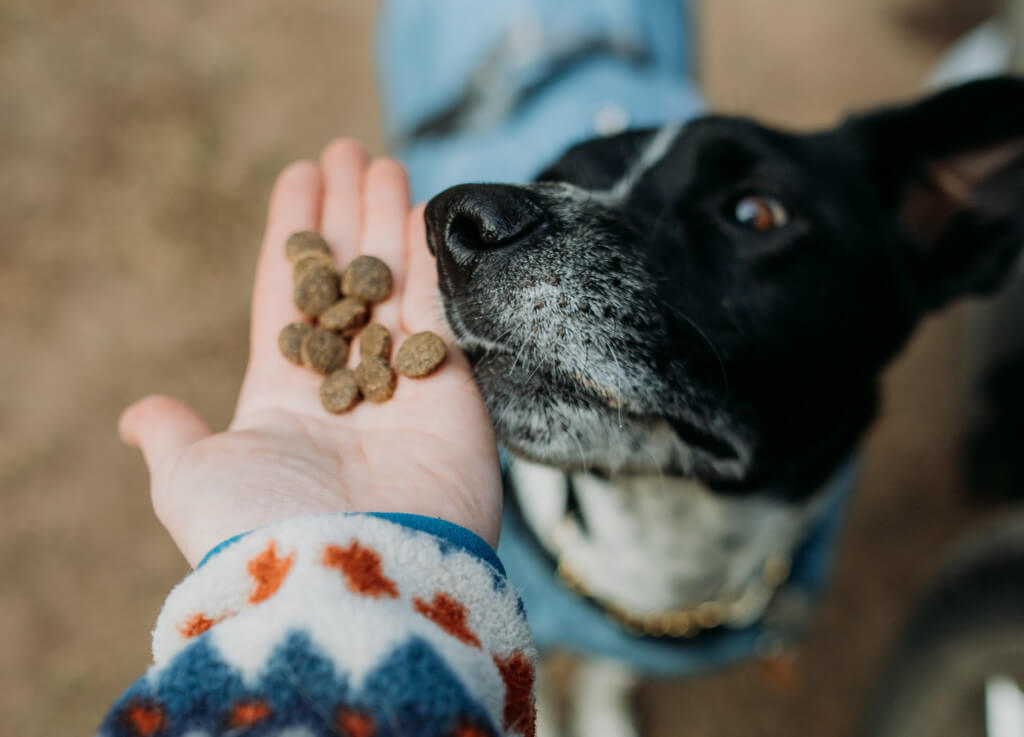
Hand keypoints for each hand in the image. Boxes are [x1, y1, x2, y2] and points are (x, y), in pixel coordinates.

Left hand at [120, 141, 501, 566]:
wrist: (350, 581)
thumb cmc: (260, 529)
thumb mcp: (192, 482)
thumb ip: (174, 437)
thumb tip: (139, 415)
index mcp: (284, 398)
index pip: (288, 296)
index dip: (292, 236)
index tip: (297, 176)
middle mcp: (348, 386)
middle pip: (348, 279)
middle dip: (347, 215)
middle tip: (348, 151)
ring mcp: (405, 388)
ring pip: (397, 286)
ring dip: (391, 222)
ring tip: (386, 162)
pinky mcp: (456, 396)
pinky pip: (443, 314)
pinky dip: (435, 263)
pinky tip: (425, 211)